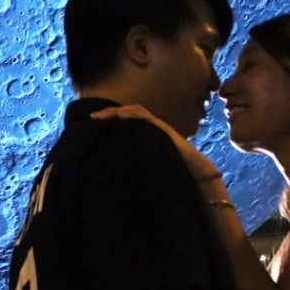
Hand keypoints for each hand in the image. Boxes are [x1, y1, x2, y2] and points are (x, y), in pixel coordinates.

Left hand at [92, 105, 220, 181]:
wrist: (197, 175)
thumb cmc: (173, 174)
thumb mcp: (147, 167)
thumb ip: (134, 165)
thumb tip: (113, 178)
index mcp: (146, 137)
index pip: (125, 123)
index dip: (109, 121)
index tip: (92, 125)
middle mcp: (151, 129)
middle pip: (127, 115)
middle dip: (108, 114)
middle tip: (92, 117)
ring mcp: (158, 127)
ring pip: (134, 112)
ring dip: (116, 112)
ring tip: (101, 115)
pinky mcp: (164, 130)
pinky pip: (145, 117)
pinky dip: (131, 114)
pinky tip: (120, 114)